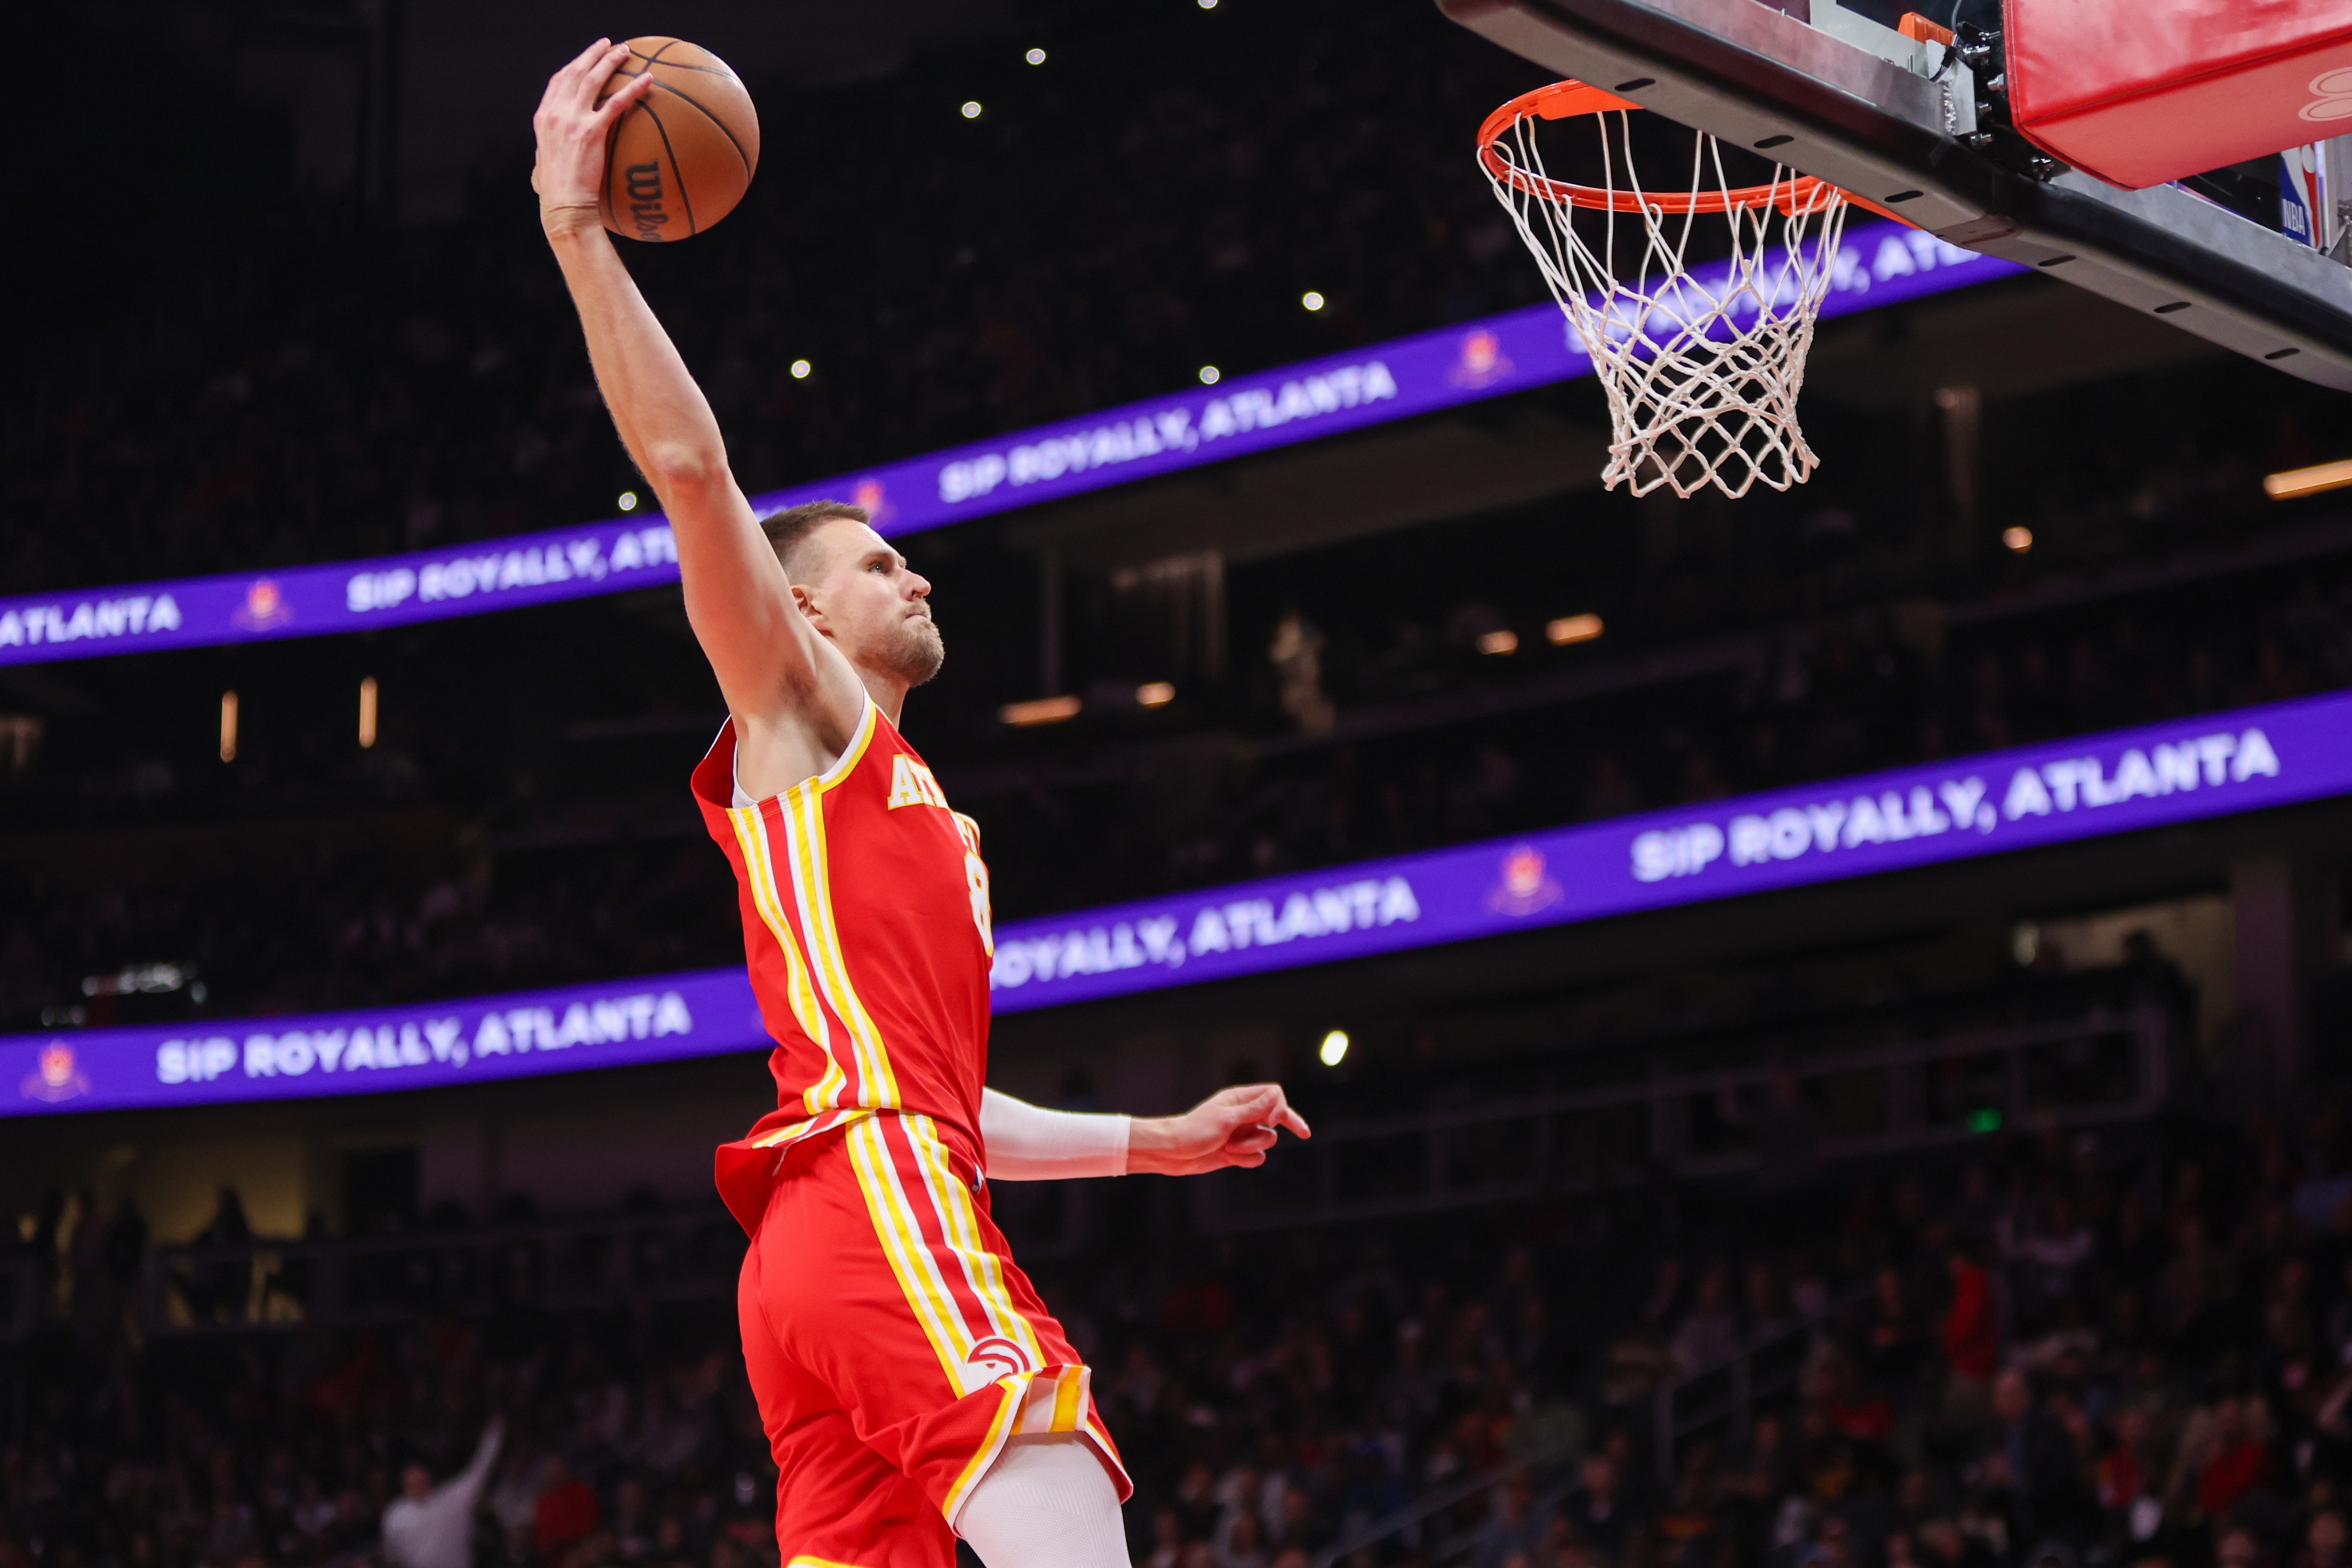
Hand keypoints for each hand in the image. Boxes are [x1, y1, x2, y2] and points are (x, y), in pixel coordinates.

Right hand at [531, 40, 654, 236]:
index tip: (585, 58)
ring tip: (626, 52)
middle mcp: (555, 113)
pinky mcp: (591, 131)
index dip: (574, 66)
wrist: (563, 204)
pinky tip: (647, 80)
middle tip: (608, 45)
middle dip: (592, 54)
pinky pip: (616, 103)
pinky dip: (632, 88)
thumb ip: (556, 148)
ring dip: (610, 61)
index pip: (558, 81)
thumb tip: (563, 151)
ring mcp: (571, 120)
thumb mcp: (547, 163)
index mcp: (544, 117)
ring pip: (593, 79)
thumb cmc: (558, 192)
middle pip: (574, 72)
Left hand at [1127, 1084, 1311, 1176]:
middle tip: (1305, 1133)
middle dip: (1285, 1125)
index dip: (1279, 1106)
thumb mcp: (1226, 1119)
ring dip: (1252, 1146)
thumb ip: (1253, 1109)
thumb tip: (1277, 1095)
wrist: (1173, 1153)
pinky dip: (1246, 1159)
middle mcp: (1243, 1115)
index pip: (1272, 1094)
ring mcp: (1241, 1134)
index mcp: (1239, 1099)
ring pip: (1267, 1140)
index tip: (1275, 1120)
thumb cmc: (1194, 1131)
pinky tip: (1230, 1159)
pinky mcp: (1237, 1152)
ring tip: (1230, 1148)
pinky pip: (1257, 1157)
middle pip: (1277, 1116)